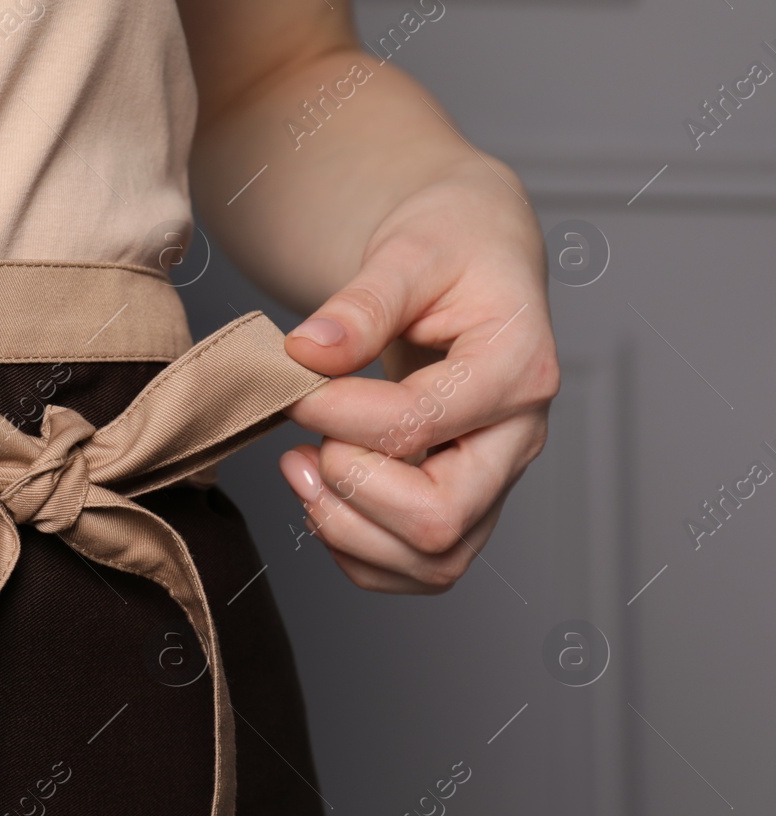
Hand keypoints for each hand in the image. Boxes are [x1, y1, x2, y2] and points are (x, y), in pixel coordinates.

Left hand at [276, 164, 558, 592]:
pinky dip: (355, 549)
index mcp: (519, 366)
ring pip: (433, 561)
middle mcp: (518, 437)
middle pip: (442, 518)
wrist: (471, 257)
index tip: (296, 387)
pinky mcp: (465, 502)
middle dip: (351, 487)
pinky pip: (416, 568)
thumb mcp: (408, 249)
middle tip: (304, 442)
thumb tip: (306, 351)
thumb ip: (363, 302)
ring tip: (300, 468)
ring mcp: (494, 479)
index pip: (424, 423)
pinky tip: (319, 495)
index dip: (342, 416)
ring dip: (346, 529)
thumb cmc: (450, 248)